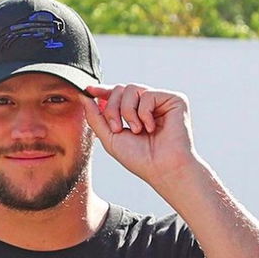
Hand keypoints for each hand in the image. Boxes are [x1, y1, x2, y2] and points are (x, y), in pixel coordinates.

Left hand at [79, 83, 196, 184]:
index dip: (102, 90)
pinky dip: (144, 113)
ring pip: (131, 88)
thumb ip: (95, 117)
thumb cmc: (139, 158)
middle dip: (112, 109)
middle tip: (117, 129)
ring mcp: (161, 101)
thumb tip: (83, 96)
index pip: (116, 95)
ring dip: (127, 112)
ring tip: (137, 130)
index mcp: (134, 112)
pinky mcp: (175, 100)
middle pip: (120, 89)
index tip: (88, 90)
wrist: (162, 169)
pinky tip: (152, 128)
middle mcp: (148, 104)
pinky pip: (148, 94)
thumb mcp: (109, 137)